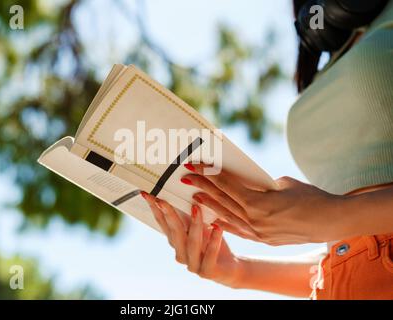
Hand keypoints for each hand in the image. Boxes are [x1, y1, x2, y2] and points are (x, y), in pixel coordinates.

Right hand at [142, 191, 246, 287]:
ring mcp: (192, 264)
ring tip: (196, 208)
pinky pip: (210, 254)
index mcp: (176, 241)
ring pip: (191, 243)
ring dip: (194, 224)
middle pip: (174, 232)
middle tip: (163, 200)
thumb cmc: (213, 241)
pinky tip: (217, 227)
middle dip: (168, 215)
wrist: (231, 267)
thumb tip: (183, 189)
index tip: (146, 194)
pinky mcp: (207, 272)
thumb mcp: (200, 225)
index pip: (163, 223)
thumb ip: (189, 213)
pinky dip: (214, 240)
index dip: (154, 209)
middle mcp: (181, 253)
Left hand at [180, 163, 348, 244]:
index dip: (208, 174)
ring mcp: (258, 233)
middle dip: (202, 186)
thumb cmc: (310, 196)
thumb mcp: (283, 184)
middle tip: (185, 177)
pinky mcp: (263, 239)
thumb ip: (260, 185)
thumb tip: (246, 183)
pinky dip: (225, 223)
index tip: (194, 165)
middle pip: (222, 200)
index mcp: (258, 203)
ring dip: (209, 205)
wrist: (331, 221)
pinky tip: (213, 219)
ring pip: (227, 216)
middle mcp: (254, 220)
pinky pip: (239, 231)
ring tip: (194, 195)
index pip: (226, 185)